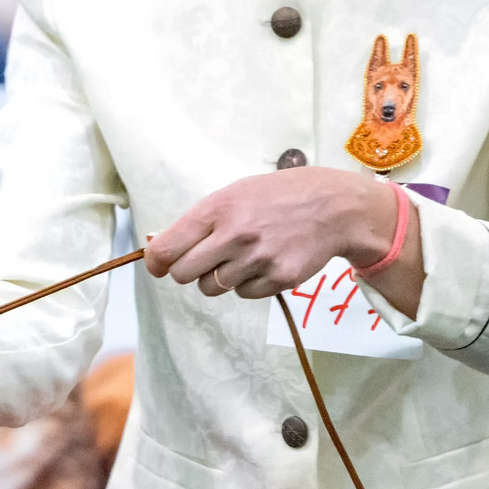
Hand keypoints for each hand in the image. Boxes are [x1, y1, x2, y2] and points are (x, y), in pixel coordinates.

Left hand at [146, 167, 400, 298]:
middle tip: (204, 260)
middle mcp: (235, 235)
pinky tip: (264, 263)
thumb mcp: (235, 194)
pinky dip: (248, 284)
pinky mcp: (279, 279)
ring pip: (212, 288)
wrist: (333, 206)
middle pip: (184, 275)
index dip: (156, 262)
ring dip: (220, 277)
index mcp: (218, 209)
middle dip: (188, 271)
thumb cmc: (276, 197)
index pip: (167, 248)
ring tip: (243, 256)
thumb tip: (160, 249)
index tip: (158, 266)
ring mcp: (258, 259)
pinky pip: (244, 294)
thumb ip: (200, 220)